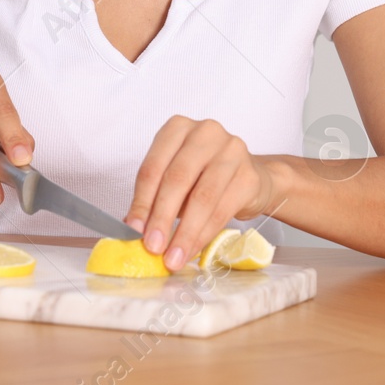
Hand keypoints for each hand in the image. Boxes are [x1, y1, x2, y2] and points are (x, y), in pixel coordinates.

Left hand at [124, 116, 275, 270]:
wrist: (250, 178)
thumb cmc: (205, 176)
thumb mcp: (176, 180)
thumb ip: (154, 198)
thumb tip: (133, 227)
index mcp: (177, 128)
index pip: (153, 167)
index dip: (141, 202)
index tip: (134, 229)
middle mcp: (205, 133)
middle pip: (177, 179)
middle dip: (161, 217)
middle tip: (152, 245)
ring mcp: (231, 151)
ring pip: (201, 197)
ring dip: (184, 232)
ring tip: (173, 256)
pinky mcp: (249, 175)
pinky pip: (222, 210)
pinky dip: (204, 234)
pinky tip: (192, 249)